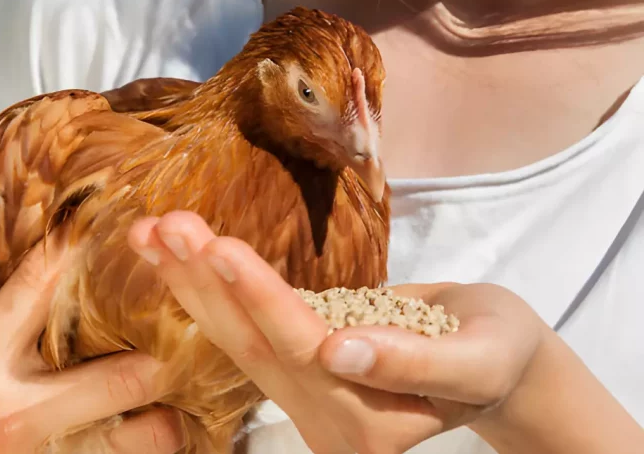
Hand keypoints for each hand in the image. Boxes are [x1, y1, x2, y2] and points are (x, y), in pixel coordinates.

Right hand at [0, 243, 183, 453]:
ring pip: (142, 436)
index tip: (111, 213)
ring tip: (192, 368)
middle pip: (124, 376)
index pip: (38, 288)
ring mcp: (51, 453)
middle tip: (190, 306)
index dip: (77, 245)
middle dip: (166, 344)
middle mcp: (24, 413)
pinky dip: (154, 433)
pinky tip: (169, 409)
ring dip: (173, 404)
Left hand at [127, 211, 641, 453]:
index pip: (304, 352)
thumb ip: (413, 362)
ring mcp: (305, 392)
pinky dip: (210, 286)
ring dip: (193, 281)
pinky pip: (246, 324)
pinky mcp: (298, 361)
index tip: (221, 247)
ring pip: (238, 335)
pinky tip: (179, 252)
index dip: (262, 300)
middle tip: (165, 227)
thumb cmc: (497, 352)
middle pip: (254, 345)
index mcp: (366, 424)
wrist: (493, 357)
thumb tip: (340, 352)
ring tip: (153, 231)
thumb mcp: (477, 357)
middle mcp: (323, 416)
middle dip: (207, 283)